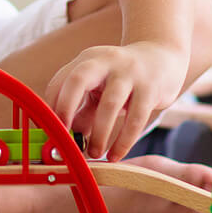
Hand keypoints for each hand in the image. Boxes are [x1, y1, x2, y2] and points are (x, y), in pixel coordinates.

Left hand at [43, 41, 189, 160]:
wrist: (163, 57)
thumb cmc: (124, 78)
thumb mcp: (100, 88)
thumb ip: (82, 111)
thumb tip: (63, 140)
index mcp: (87, 60)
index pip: (60, 81)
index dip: (50, 107)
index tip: (49, 132)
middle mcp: (105, 61)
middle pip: (78, 80)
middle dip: (65, 109)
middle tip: (63, 139)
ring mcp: (129, 72)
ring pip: (109, 104)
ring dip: (99, 134)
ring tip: (94, 154)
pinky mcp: (151, 87)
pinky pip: (136, 118)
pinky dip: (123, 141)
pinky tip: (116, 155)